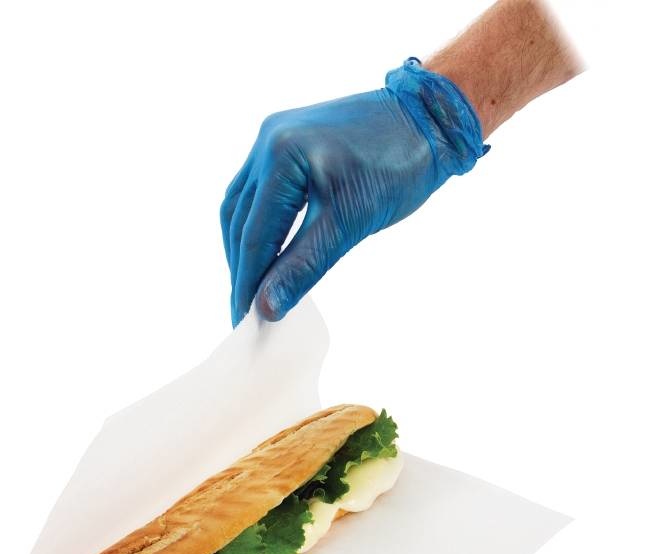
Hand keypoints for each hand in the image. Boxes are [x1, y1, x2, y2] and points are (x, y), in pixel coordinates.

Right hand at [221, 59, 487, 324]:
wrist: (428, 119)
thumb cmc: (399, 167)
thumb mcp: (350, 224)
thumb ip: (304, 266)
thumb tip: (268, 307)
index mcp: (281, 158)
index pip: (253, 236)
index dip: (247, 283)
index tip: (243, 320)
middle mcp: (268, 141)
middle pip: (239, 222)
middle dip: (241, 270)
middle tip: (242, 311)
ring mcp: (273, 138)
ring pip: (242, 207)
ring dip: (244, 249)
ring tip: (249, 288)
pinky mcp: (285, 143)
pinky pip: (258, 192)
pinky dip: (257, 226)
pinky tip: (264, 252)